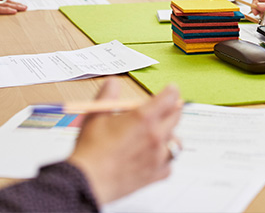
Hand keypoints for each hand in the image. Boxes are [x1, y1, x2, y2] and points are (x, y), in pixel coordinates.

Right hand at [69, 79, 182, 203]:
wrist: (88, 181)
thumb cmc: (91, 149)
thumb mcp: (96, 115)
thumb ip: (107, 95)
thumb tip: (113, 82)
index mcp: (144, 118)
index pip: (169, 98)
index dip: (171, 91)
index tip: (171, 89)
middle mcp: (156, 135)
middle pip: (176, 117)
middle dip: (172, 110)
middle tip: (166, 109)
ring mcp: (158, 156)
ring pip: (176, 142)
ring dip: (170, 135)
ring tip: (159, 135)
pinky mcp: (155, 174)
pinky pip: (169, 165)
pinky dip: (164, 160)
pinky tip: (154, 157)